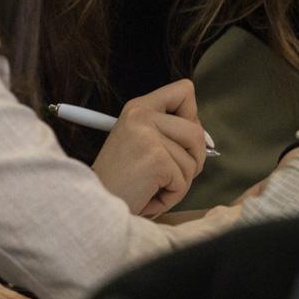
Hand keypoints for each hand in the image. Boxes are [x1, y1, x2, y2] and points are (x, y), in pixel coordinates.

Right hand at [90, 79, 207, 217]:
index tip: (185, 140)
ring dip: (178, 184)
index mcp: (138, 107)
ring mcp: (148, 135)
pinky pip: (183, 181)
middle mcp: (142, 114)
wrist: (91, 207)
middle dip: (193, 160)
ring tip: (150, 189)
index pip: (184, 90)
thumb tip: (207, 141)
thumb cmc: (118, 183)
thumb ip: (169, 135)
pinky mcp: (156, 158)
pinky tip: (147, 198)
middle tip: (169, 176)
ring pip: (193, 160)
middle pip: (197, 130)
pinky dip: (170, 197)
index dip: (193, 116)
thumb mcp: (140, 145)